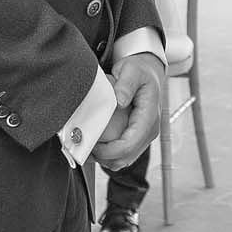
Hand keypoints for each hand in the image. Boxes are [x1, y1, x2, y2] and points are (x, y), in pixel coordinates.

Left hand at [94, 53, 164, 169]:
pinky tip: (95, 145)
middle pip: (125, 158)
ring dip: (104, 158)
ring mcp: (144, 136)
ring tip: (86, 146)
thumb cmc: (139, 70)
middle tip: (82, 147)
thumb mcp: (132, 70)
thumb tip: (120, 101)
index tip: (90, 145)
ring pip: (123, 160)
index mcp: (149, 117)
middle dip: (102, 157)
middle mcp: (149, 131)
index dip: (108, 151)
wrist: (148, 71)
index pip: (129, 144)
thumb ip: (126, 84)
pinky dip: (108, 155)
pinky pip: (122, 155)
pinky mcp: (137, 138)